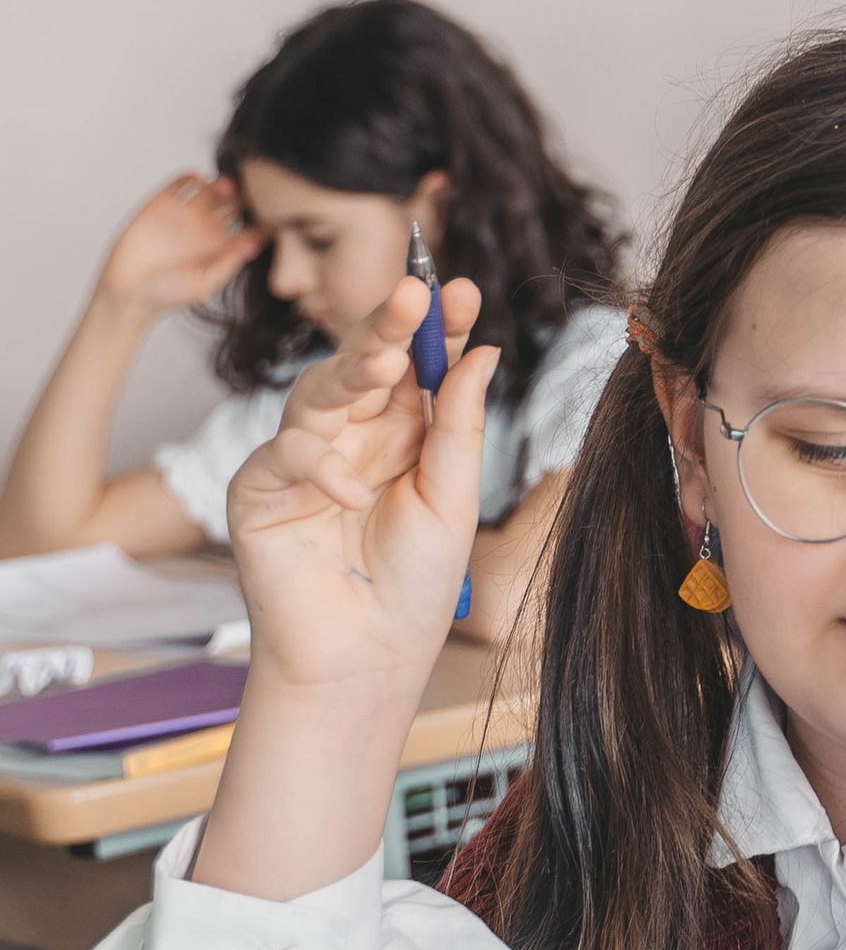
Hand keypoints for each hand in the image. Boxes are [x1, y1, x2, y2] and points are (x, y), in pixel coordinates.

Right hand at [96, 171, 259, 314]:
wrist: (128, 292)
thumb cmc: (167, 295)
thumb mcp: (204, 283)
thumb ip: (229, 262)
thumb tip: (256, 244)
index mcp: (221, 246)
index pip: (249, 224)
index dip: (261, 216)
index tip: (268, 212)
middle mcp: (206, 228)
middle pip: (234, 201)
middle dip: (244, 193)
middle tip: (246, 193)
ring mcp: (184, 215)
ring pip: (211, 187)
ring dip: (221, 182)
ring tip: (222, 188)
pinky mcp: (161, 205)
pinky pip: (181, 183)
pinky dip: (191, 177)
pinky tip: (195, 183)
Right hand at [223, 273, 497, 694]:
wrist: (366, 657)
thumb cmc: (412, 586)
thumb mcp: (451, 499)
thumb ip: (458, 426)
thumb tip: (481, 352)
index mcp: (402, 433)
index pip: (418, 366)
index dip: (436, 329)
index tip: (458, 293)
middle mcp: (351, 435)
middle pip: (364, 363)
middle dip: (389, 326)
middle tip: (414, 293)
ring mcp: (302, 457)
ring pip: (317, 391)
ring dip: (352, 372)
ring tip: (387, 364)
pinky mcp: (261, 489)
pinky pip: (286, 455)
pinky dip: (319, 467)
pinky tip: (351, 493)